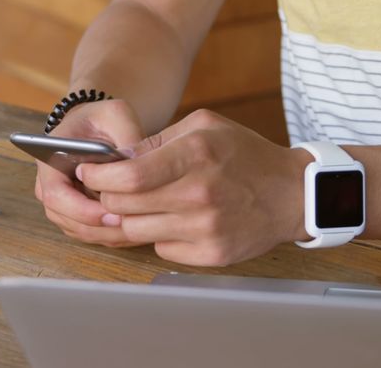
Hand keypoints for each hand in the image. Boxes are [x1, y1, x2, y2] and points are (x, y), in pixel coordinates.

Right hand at [34, 99, 145, 246]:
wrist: (94, 126)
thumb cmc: (101, 119)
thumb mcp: (115, 114)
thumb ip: (127, 135)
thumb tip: (135, 162)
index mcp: (49, 159)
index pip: (55, 195)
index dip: (82, 211)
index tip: (113, 214)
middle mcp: (48, 185)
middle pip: (67, 220)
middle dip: (100, 228)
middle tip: (133, 225)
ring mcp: (59, 202)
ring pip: (79, 231)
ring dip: (107, 235)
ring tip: (139, 228)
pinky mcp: (73, 214)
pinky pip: (89, 234)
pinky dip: (110, 236)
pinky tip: (135, 229)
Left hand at [78, 110, 308, 265]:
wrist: (293, 194)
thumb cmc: (245, 155)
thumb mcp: (204, 126)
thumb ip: (158, 141)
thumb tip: (116, 158)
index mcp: (195, 155)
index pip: (128, 177)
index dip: (98, 177)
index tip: (87, 173)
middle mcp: (199, 194)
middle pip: (124, 206)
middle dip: (108, 196)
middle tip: (111, 189)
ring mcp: (206, 228)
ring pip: (136, 231)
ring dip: (130, 217)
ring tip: (143, 204)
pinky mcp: (212, 254)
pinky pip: (161, 249)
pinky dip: (159, 236)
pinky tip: (175, 220)